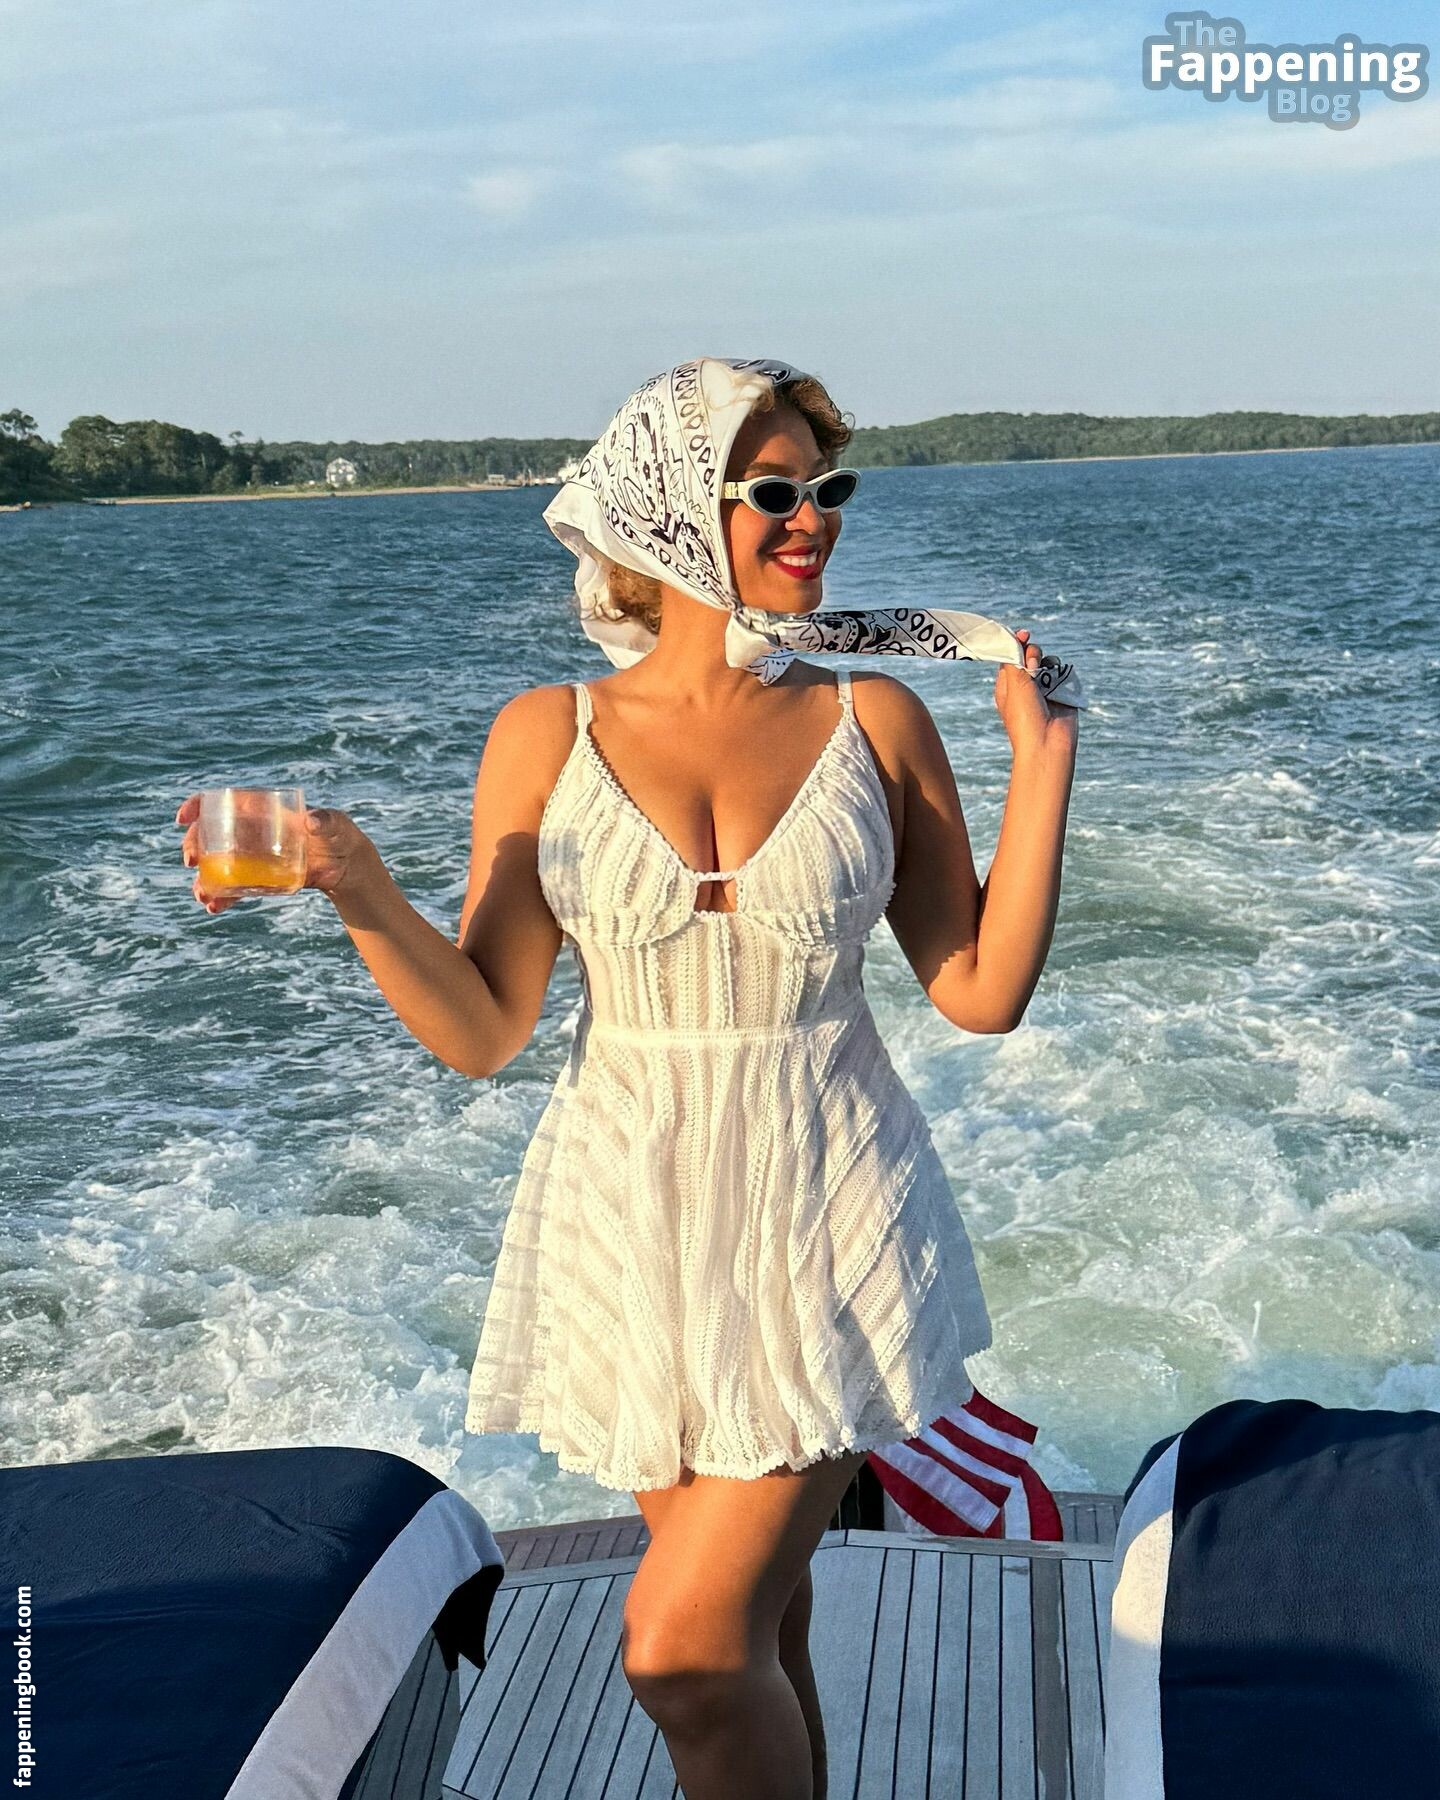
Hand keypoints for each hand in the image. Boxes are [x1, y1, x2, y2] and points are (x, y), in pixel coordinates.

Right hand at [175, 798, 377, 912]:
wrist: (346, 865)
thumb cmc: (339, 834)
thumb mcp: (335, 824)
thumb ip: (325, 820)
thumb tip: (311, 821)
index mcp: (262, 810)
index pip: (223, 802)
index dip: (199, 806)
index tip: (183, 819)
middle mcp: (250, 832)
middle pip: (211, 835)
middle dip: (195, 845)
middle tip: (191, 861)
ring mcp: (252, 857)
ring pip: (217, 866)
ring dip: (203, 879)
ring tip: (202, 894)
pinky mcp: (258, 879)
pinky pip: (233, 888)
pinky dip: (221, 898)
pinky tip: (214, 907)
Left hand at [993, 627, 1079, 759]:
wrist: (1047, 744)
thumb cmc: (1024, 716)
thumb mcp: (1013, 684)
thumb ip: (1015, 659)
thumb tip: (1019, 639)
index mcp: (1007, 685)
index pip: (1011, 656)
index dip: (1016, 644)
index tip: (1024, 634)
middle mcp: (1025, 686)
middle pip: (1031, 656)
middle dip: (1034, 654)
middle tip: (1033, 666)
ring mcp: (1045, 690)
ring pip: (1049, 663)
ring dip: (1049, 665)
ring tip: (1047, 680)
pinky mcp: (1062, 693)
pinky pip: (1064, 674)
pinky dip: (1063, 675)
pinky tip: (1059, 686)